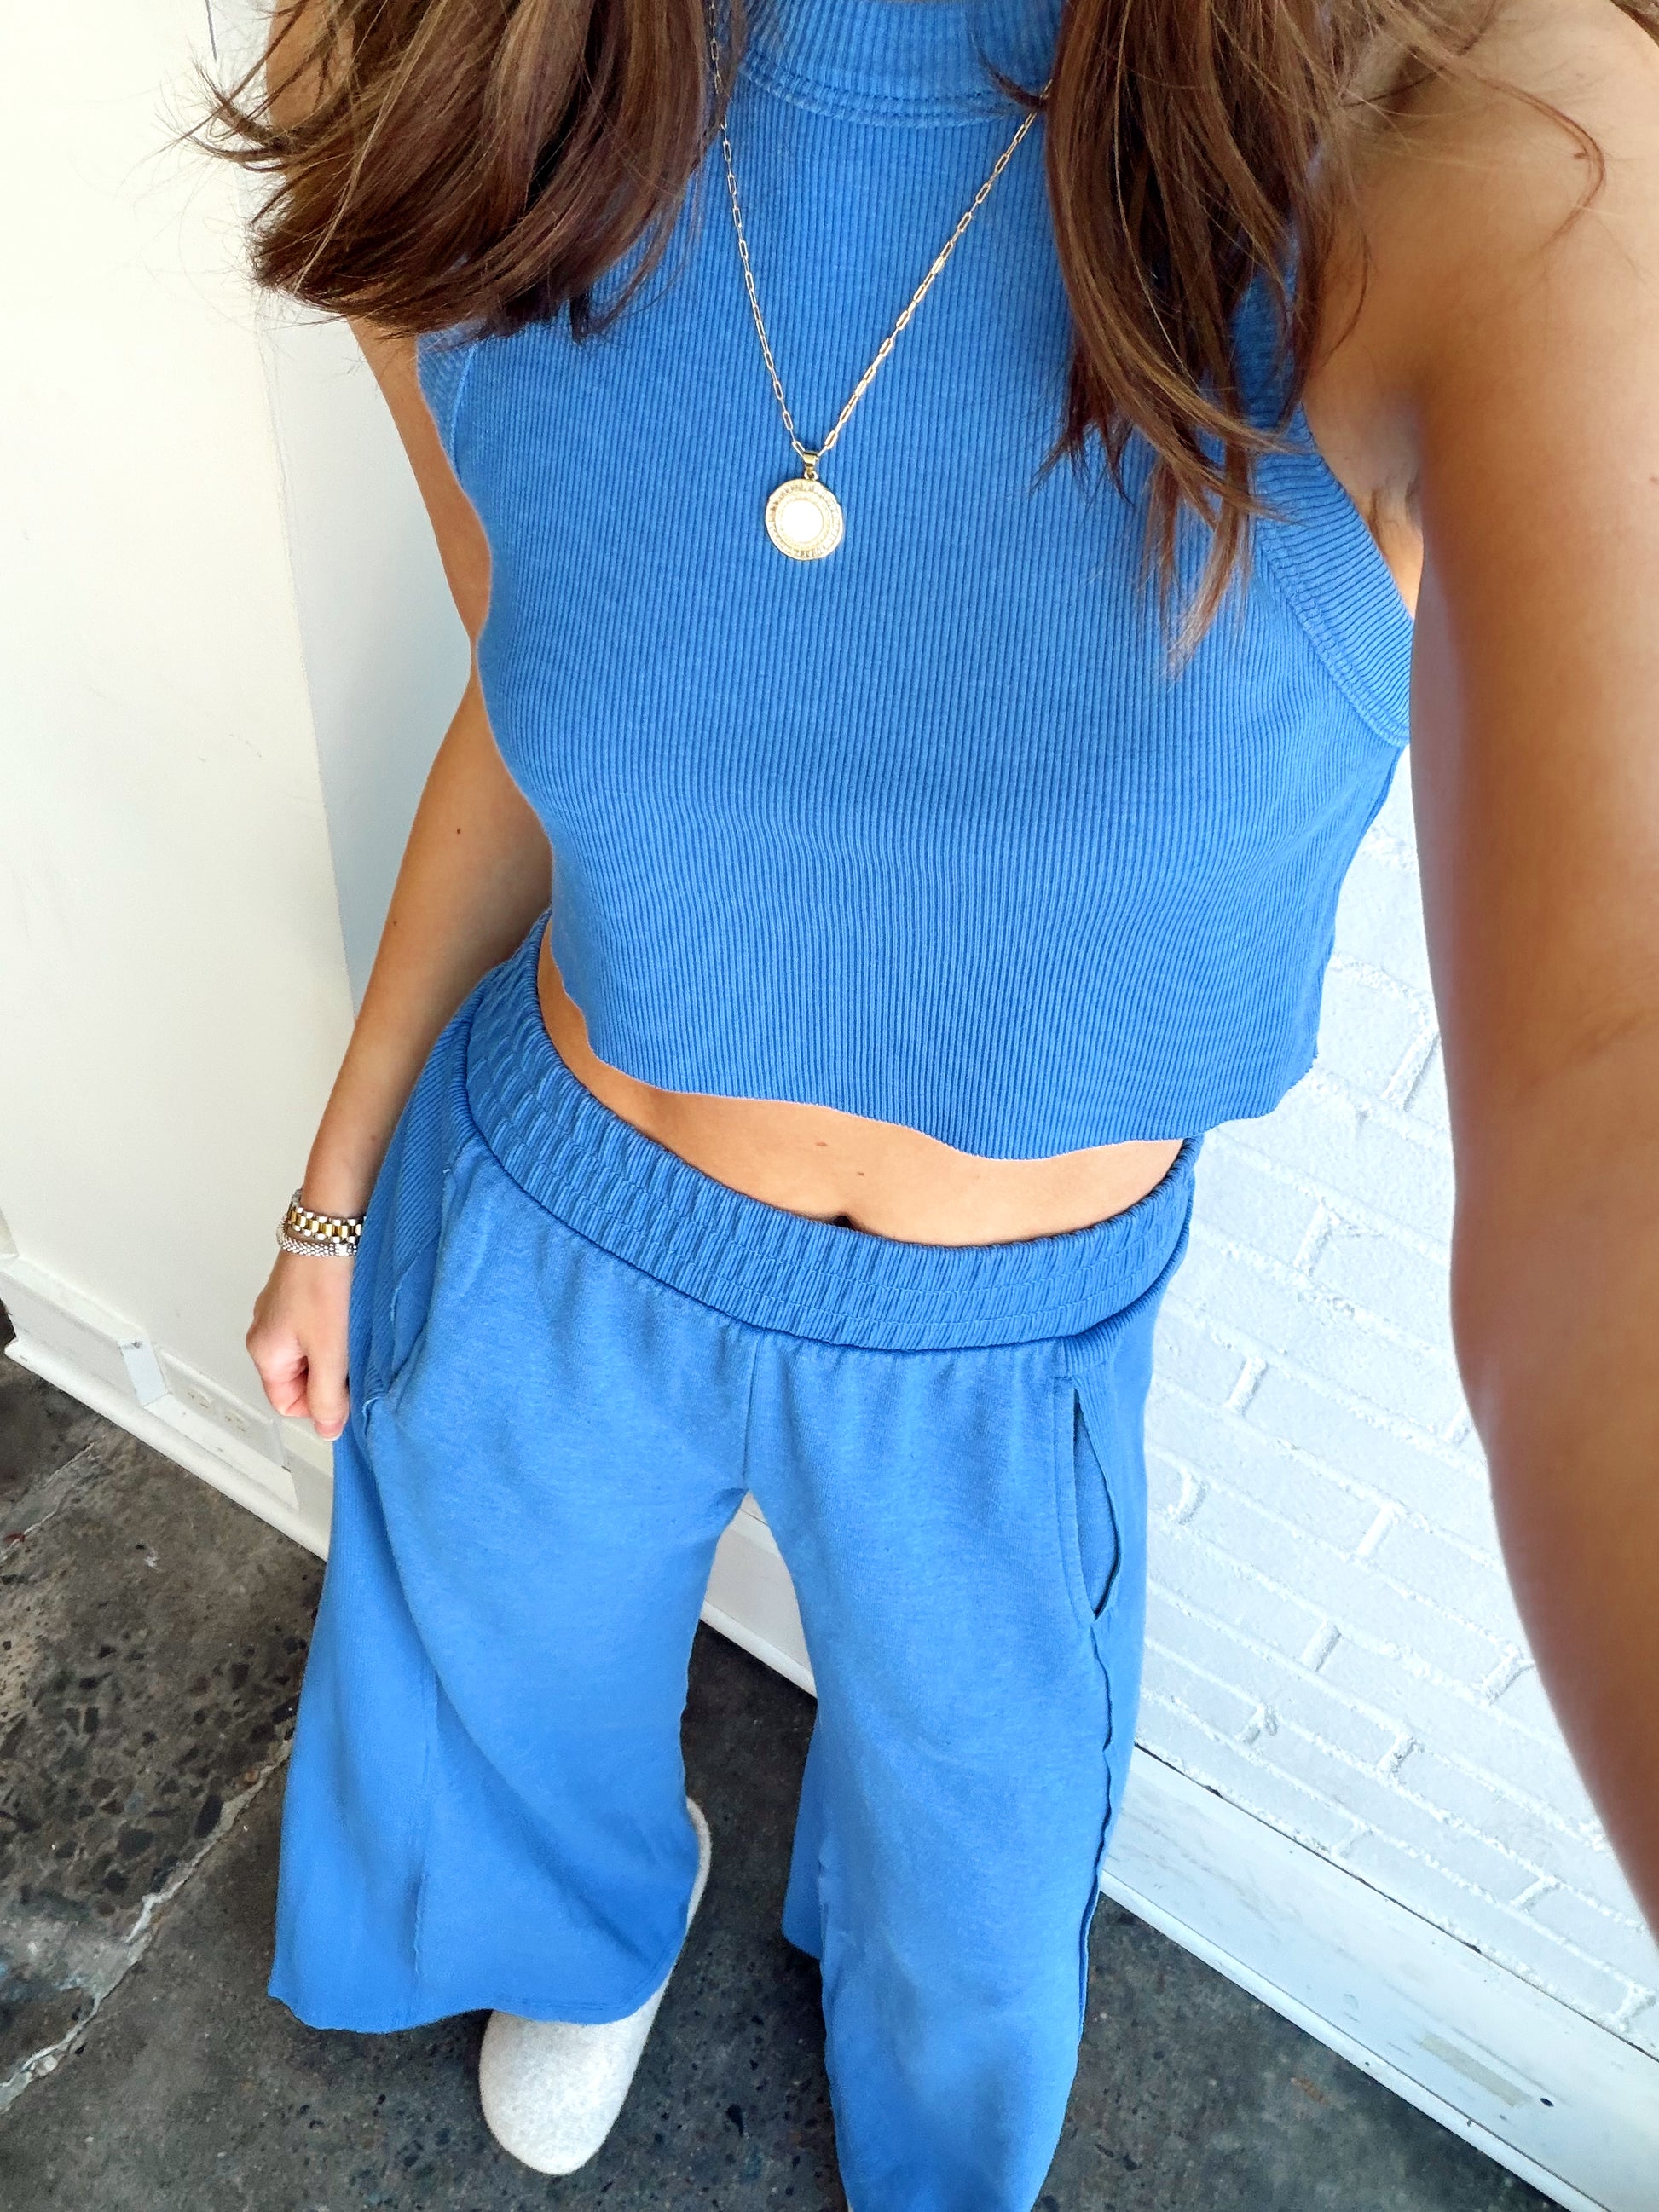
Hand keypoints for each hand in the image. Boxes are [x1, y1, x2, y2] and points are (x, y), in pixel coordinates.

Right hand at [246, 1248, 354, 1441]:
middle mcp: (267, 1331)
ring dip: (337, 1347)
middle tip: (353, 1355)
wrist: (333, 1225)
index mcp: (264, 1351)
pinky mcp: (302, 1291)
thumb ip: (327, 1397)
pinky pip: (319, 1324)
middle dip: (330, 1373)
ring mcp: (283, 1309)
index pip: (288, 1404)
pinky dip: (338, 1324)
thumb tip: (327, 1430)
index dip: (319, 1404)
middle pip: (301, 1377)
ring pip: (313, 1349)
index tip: (346, 1388)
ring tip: (354, 1330)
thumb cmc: (325, 1283)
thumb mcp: (330, 1352)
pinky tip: (353, 1312)